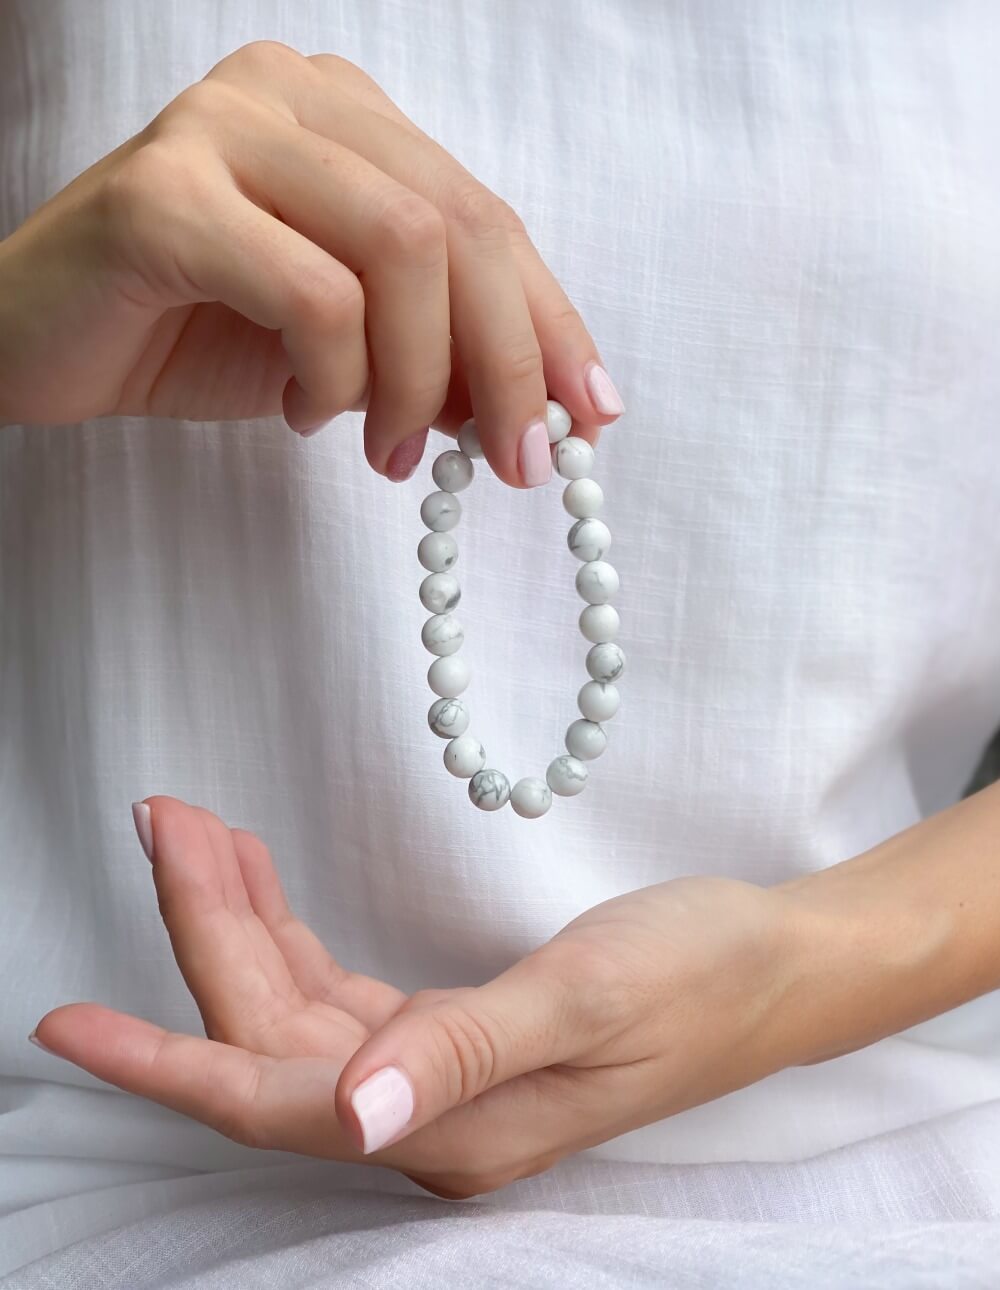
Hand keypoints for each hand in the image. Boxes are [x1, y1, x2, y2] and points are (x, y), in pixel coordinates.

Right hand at [0, 41, 622, 481]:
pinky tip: (306, 415)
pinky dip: (334, 377)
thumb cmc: (195, 334)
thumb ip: (437, 355)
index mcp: (349, 117)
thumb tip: (546, 410)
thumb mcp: (348, 348)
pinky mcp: (164, 194)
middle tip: (514, 466)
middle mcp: (295, 96)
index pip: (484, 218)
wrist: (41, 342)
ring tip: (389, 454)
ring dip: (417, 380)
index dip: (550, 322)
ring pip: (400, 250)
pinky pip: (312, 293)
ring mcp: (224, 128)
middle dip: (506, 363)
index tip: (589, 418)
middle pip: (459, 227)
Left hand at [33, 797, 802, 1197]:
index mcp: (450, 1127)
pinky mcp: (455, 1034)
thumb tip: (349, 1121)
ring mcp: (439, 1079)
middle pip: (271, 1033)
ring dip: (243, 921)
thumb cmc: (698, 974)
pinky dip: (293, 931)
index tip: (63, 1022)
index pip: (271, 1094)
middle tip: (166, 816)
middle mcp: (427, 1118)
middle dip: (206, 928)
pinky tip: (265, 882)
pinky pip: (341, 992)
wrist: (776, 964)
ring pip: (298, 1008)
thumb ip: (462, 1052)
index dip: (163, 1057)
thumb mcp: (585, 997)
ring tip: (198, 827)